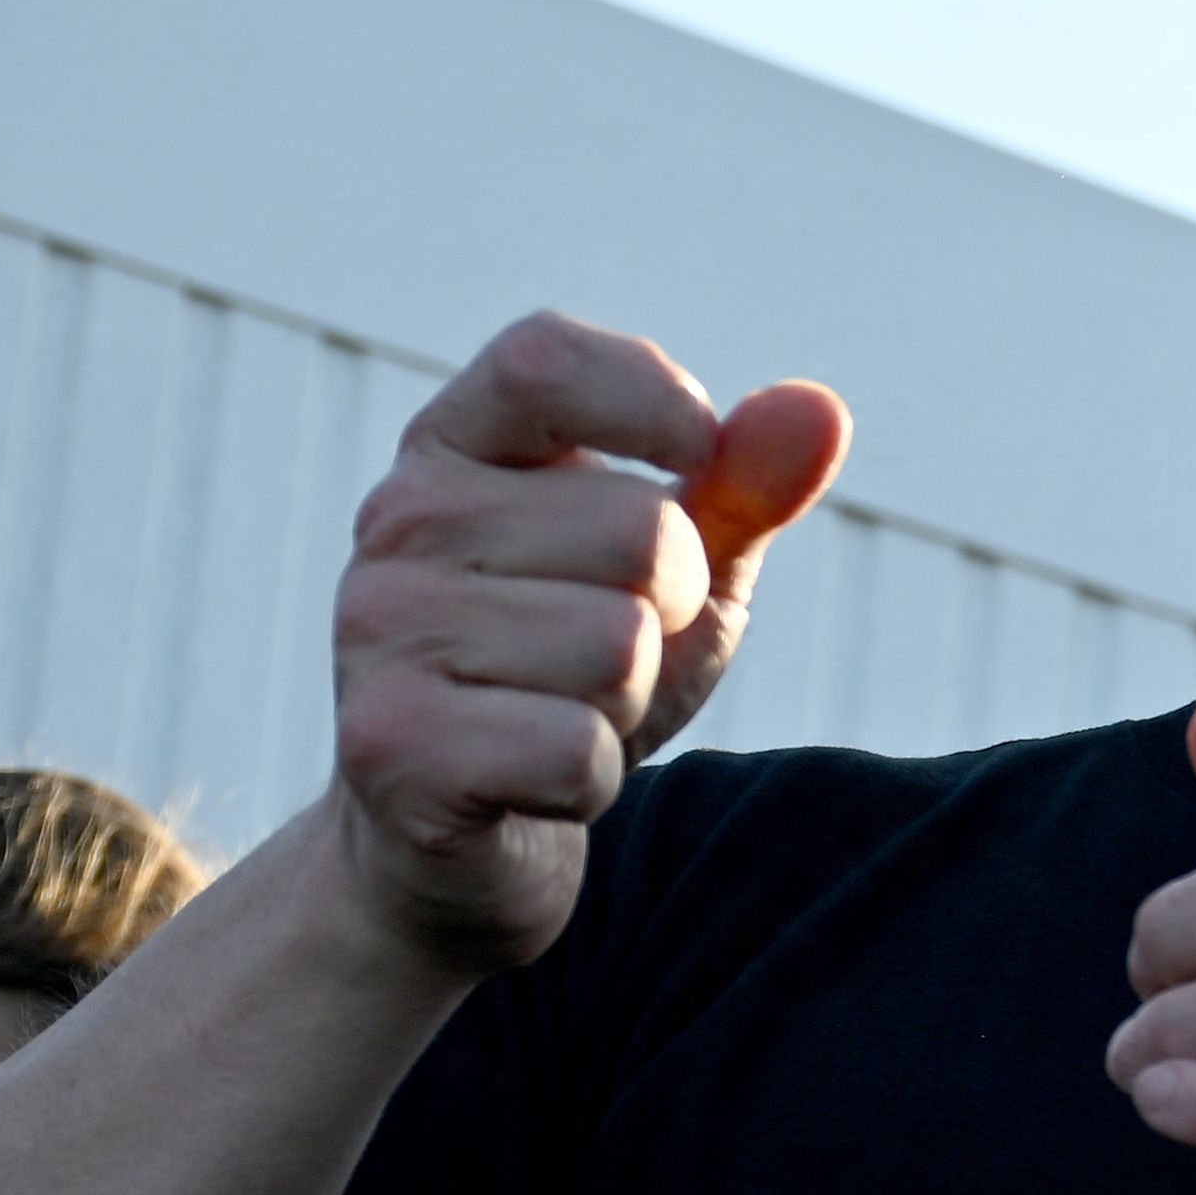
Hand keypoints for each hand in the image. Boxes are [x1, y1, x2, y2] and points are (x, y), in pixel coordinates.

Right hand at [326, 320, 847, 977]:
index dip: (649, 399)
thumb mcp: (676, 573)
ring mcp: (376, 629)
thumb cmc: (574, 675)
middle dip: (667, 616)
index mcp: (454, 450)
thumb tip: (819, 410)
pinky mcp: (389, 744)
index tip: (696, 457)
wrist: (458, 835)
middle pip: (640, 532)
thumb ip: (744, 487)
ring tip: (561, 714)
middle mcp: (397, 521)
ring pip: (618, 648)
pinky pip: (577, 750)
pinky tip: (532, 782)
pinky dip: (591, 783)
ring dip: (628, 705)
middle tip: (601, 659)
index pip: (545, 359)